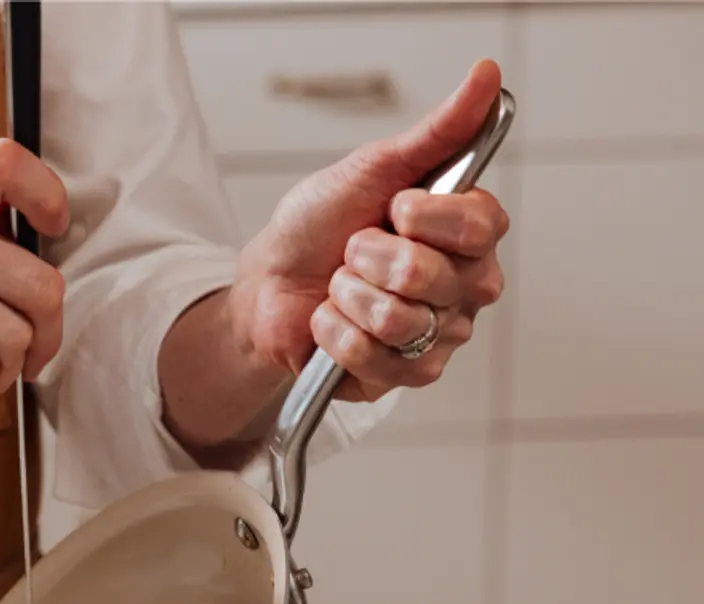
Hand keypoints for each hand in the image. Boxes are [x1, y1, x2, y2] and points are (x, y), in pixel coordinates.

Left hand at [227, 59, 508, 402]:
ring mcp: (440, 335)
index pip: (480, 226)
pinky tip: (330, 323)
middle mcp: (468, 286)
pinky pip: (377, 359)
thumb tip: (486, 76)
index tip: (391, 208)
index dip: (423, 217)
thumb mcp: (374, 167)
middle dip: (367, 258)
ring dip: (348, 297)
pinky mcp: (406, 376)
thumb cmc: (322, 226)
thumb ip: (436, 131)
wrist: (270, 282)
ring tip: (339, 287)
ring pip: (401, 320)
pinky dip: (335, 335)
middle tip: (352, 251)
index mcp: (472, 233)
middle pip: (431, 276)